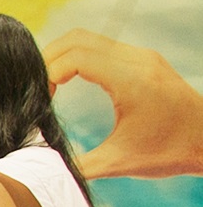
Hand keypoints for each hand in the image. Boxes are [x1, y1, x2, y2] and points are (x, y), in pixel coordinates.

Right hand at [46, 29, 202, 179]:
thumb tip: (42, 168)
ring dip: (62, 56)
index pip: (76, 57)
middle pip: (78, 39)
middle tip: (36, 88)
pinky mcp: (143, 59)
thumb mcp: (119, 163)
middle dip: (48, 59)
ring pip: (88, 38)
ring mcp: (142, 56)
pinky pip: (101, 46)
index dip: (49, 74)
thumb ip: (77, 165)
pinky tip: (70, 81)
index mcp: (132, 81)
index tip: (42, 99)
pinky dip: (78, 58)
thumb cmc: (170, 152)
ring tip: (49, 85)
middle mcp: (138, 60)